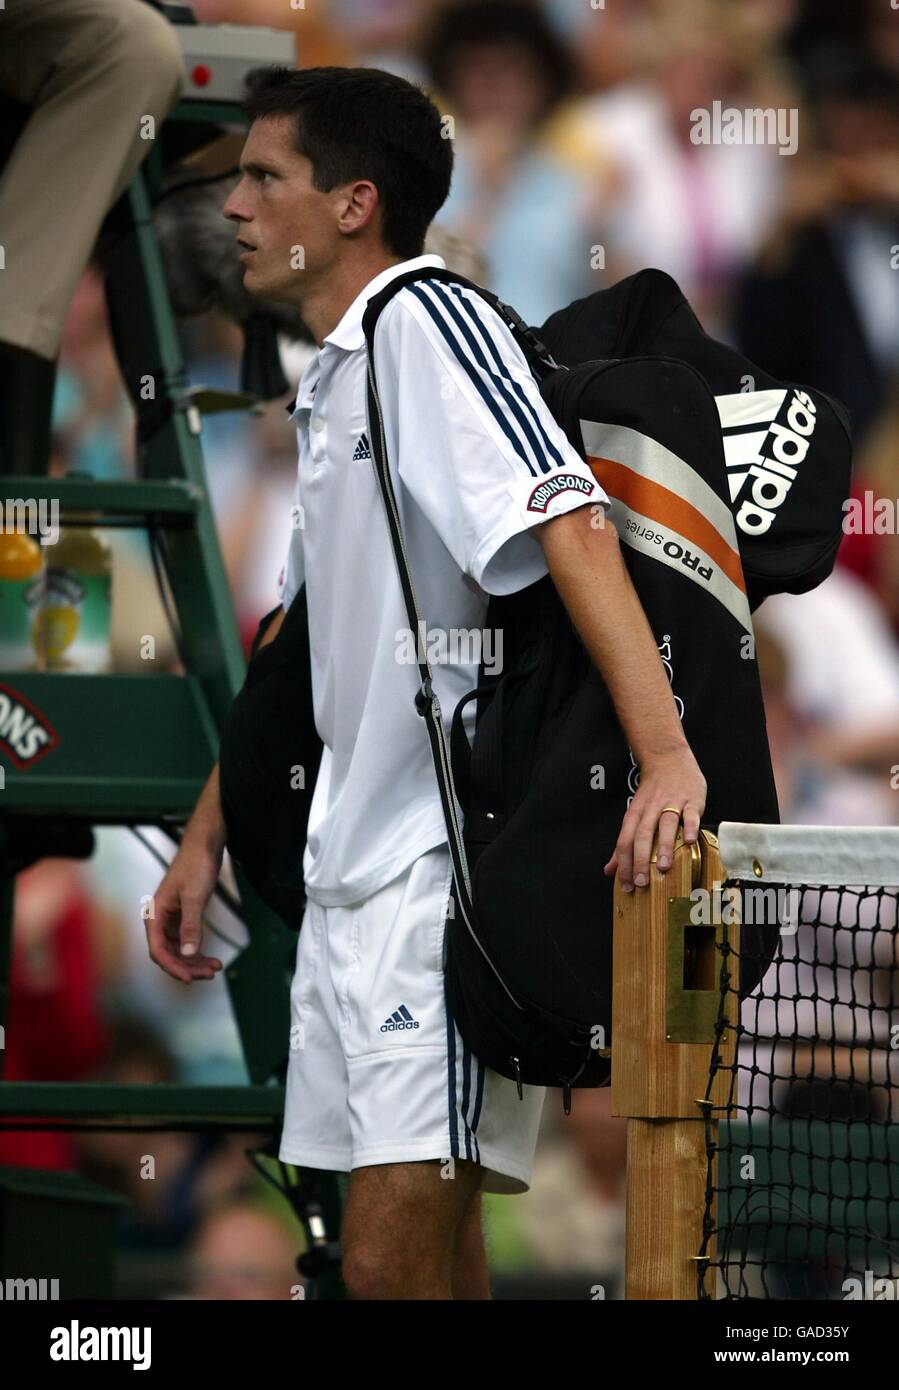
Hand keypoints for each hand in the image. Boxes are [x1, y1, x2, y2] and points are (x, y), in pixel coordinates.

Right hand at [146, 838, 224, 982]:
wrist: (204, 845)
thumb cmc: (195, 865)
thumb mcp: (194, 898)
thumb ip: (190, 926)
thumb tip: (189, 954)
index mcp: (155, 914)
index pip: (158, 950)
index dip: (173, 967)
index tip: (190, 978)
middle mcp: (159, 919)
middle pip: (169, 953)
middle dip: (188, 966)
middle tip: (209, 973)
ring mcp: (171, 918)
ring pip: (179, 949)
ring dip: (194, 961)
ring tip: (214, 967)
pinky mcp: (182, 916)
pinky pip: (186, 940)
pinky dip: (197, 950)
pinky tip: (210, 957)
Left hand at [603, 745, 706, 892]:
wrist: (668, 758)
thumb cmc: (652, 792)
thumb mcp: (635, 814)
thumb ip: (624, 844)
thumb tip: (609, 870)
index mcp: (635, 814)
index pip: (625, 841)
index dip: (624, 864)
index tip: (626, 885)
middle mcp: (651, 809)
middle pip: (642, 835)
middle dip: (641, 860)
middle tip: (642, 882)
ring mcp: (672, 803)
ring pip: (665, 825)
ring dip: (664, 846)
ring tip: (664, 867)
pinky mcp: (691, 799)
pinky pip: (690, 814)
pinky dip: (689, 827)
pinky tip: (689, 842)